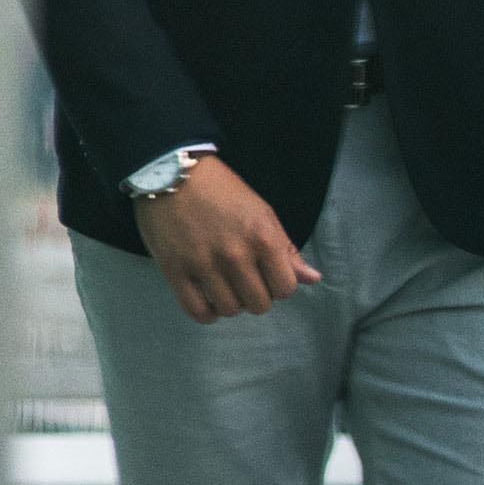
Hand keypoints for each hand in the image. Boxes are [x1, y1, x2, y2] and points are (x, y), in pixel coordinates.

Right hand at [133, 157, 321, 321]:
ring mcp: (203, 264)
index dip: (278, 285)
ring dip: (230, 302)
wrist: (170, 171)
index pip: (285, 289)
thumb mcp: (262, 213)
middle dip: (255, 296)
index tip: (265, 275)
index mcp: (262, 238)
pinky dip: (206, 313)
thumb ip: (286, 249)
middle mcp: (235, 255)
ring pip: (230, 309)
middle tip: (243, 280)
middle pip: (259, 304)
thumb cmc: (221, 190)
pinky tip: (207, 299)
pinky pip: (197, 310)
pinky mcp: (174, 269)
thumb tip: (312, 279)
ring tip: (223, 286)